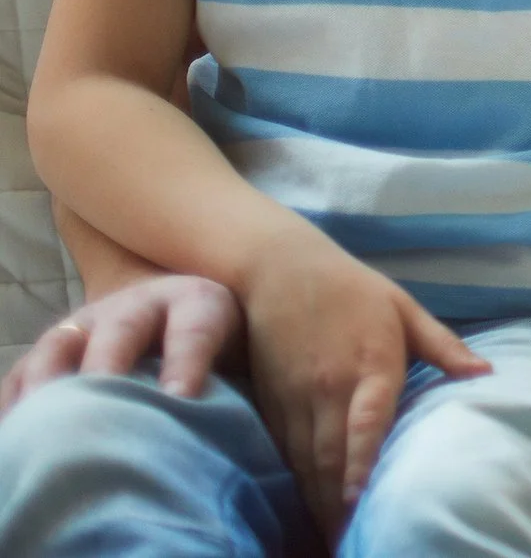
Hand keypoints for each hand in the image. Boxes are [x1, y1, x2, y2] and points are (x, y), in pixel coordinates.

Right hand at [0, 273, 239, 412]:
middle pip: (121, 329)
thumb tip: (289, 439)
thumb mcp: (251, 354)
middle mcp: (141, 305)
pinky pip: (24, 372)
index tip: (180, 397)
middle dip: (110, 365)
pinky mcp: (57, 347)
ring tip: (42, 422)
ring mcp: (91, 322)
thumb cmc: (228, 349)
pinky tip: (14, 431)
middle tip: (102, 401)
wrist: (182, 309)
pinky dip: (16, 401)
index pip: (197, 326)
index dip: (187, 359)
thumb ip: (255, 384)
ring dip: (49, 383)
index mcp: (201, 304)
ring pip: (62, 345)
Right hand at [238, 236, 489, 540]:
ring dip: (317, 502)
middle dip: (339, 504)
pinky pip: (286, 452)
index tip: (360, 498)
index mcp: (371, 363)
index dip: (361, 460)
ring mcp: (296, 398)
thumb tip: (486, 373)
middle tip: (350, 542)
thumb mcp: (405, 307)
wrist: (279, 268)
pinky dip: (298, 483)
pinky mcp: (272, 403)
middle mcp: (329, 386)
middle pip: (331, 455)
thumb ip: (444, 346)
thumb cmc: (354, 289)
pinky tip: (311, 507)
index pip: (367, 419)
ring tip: (332, 539)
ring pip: (305, 461)